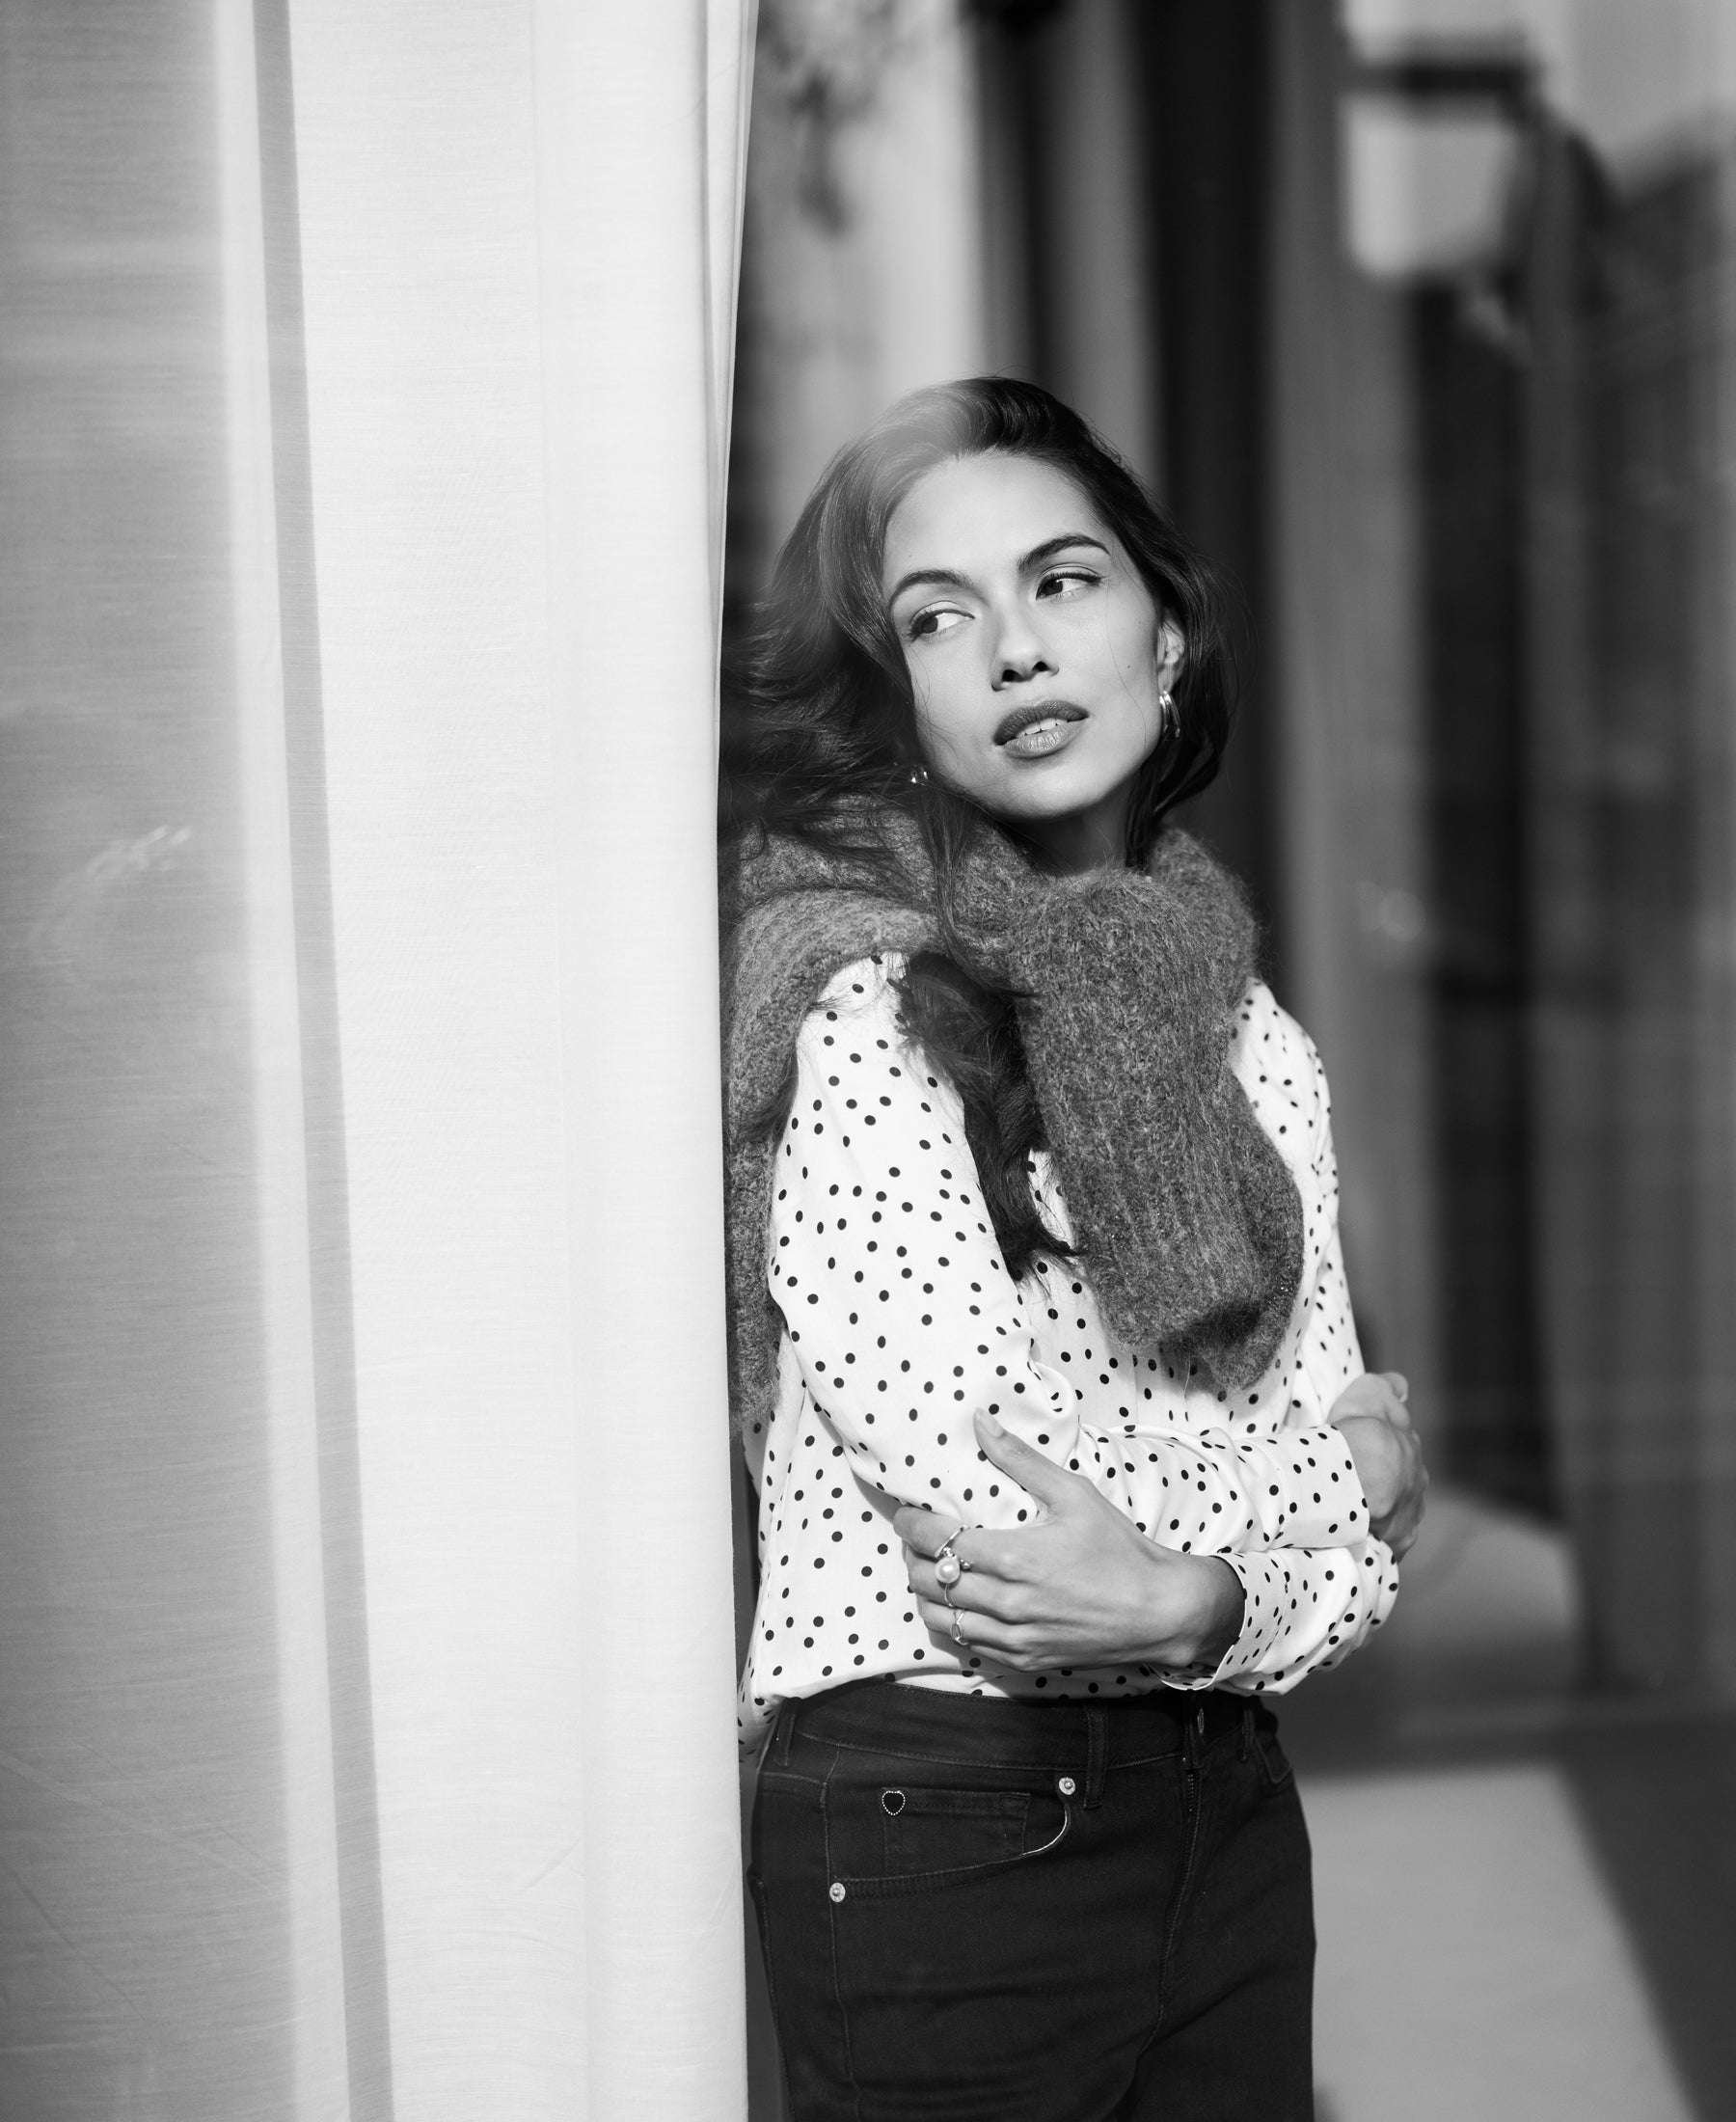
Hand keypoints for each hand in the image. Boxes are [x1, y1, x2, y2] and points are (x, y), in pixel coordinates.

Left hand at [894, 1410, 1245, 1672]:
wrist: (1160, 1611)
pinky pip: (968, 1644)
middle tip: (916, 1540)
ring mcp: (1014, 1637)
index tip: (906, 1515)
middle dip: (912, 1557)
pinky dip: (953, 1622)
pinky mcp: (1024, 1660)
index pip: (937, 1541)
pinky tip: (960, 1603)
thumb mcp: (1074, 1493)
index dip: (911, 1526)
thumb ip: (1020, 1459)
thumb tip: (980, 1421)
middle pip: (930, 1581)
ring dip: (927, 1592)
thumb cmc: (1119, 1549)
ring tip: (932, 1570)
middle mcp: (1007, 1601)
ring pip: (941, 1618)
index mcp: (1014, 1556)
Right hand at [1328, 1371, 1427, 1558]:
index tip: (1368, 1453)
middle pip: (1405, 1484)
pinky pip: (1386, 1543)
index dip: (1384, 1451)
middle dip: (1389, 1485)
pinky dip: (1375, 1539)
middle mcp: (1418, 1484)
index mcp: (1411, 1452)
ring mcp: (1410, 1516)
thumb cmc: (1359, 1436)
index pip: (1403, 1451)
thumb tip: (1402, 1385)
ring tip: (1354, 1514)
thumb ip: (1386, 1388)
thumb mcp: (1368, 1395)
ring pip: (1398, 1514)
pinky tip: (1356, 1538)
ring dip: (1383, 1514)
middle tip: (1360, 1486)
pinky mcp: (1398, 1543)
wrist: (1356, 1480)